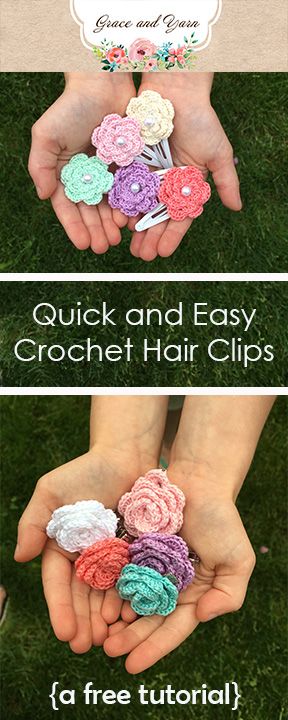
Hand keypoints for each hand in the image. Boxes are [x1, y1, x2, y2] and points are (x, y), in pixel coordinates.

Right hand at [14, 448, 154, 653]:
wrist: (126, 456)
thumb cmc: (86, 471)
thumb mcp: (51, 491)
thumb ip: (34, 522)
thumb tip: (21, 557)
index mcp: (62, 548)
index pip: (57, 584)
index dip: (60, 609)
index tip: (65, 633)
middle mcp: (86, 558)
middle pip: (82, 597)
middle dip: (84, 623)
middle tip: (88, 647)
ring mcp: (112, 558)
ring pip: (107, 595)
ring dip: (106, 619)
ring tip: (110, 639)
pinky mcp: (136, 554)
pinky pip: (133, 582)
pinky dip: (130, 601)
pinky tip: (133, 618)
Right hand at [28, 73, 135, 252]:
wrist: (104, 83)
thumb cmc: (71, 107)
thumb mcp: (47, 135)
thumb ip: (41, 166)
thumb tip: (44, 196)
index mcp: (65, 173)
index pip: (68, 207)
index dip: (74, 227)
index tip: (82, 244)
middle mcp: (86, 177)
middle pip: (90, 211)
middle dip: (95, 230)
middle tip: (103, 247)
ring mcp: (108, 173)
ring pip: (110, 205)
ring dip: (112, 224)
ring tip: (117, 238)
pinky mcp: (128, 166)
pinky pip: (129, 191)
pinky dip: (129, 207)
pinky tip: (131, 220)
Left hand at [104, 481, 254, 672]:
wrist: (198, 480)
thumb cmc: (221, 519)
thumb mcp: (238, 559)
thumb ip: (229, 594)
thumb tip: (203, 616)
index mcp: (193, 596)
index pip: (172, 628)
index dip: (153, 648)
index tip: (131, 666)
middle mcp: (169, 588)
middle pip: (147, 619)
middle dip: (129, 638)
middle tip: (107, 651)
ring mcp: (149, 569)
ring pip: (130, 601)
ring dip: (114, 620)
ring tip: (98, 634)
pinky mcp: (132, 550)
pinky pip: (118, 573)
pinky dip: (108, 590)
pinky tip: (95, 601)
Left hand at [129, 74, 241, 260]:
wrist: (176, 89)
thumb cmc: (200, 119)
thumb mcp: (218, 152)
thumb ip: (226, 180)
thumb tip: (236, 208)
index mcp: (186, 184)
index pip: (179, 216)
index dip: (171, 236)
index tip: (163, 253)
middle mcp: (166, 182)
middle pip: (156, 216)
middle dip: (149, 236)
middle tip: (142, 255)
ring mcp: (147, 173)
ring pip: (139, 205)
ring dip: (134, 226)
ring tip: (128, 243)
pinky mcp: (130, 161)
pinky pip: (124, 186)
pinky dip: (121, 202)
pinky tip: (117, 218)